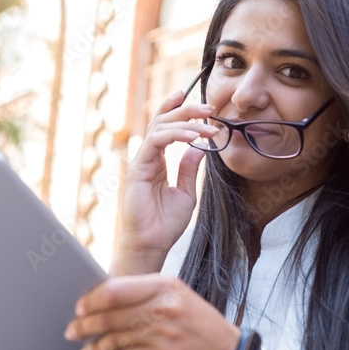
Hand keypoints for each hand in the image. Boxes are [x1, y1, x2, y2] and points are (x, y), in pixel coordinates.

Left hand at [63, 273, 240, 349]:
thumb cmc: (197, 321)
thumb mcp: (176, 294)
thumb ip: (143, 292)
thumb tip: (101, 296)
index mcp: (164, 284)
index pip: (115, 290)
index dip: (91, 300)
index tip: (78, 308)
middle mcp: (164, 306)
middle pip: (111, 315)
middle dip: (85, 325)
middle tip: (71, 330)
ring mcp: (165, 331)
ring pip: (116, 338)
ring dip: (94, 345)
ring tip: (84, 349)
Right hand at [112, 85, 217, 272]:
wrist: (151, 245)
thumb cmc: (165, 225)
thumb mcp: (186, 193)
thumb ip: (189, 169)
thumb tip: (199, 148)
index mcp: (156, 162)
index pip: (165, 128)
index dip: (178, 111)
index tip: (200, 104)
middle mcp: (147, 158)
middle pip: (162, 122)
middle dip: (186, 110)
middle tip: (210, 108)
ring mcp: (141, 162)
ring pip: (160, 127)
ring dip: (185, 121)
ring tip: (207, 123)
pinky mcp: (138, 168)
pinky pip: (156, 141)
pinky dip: (175, 135)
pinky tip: (193, 137)